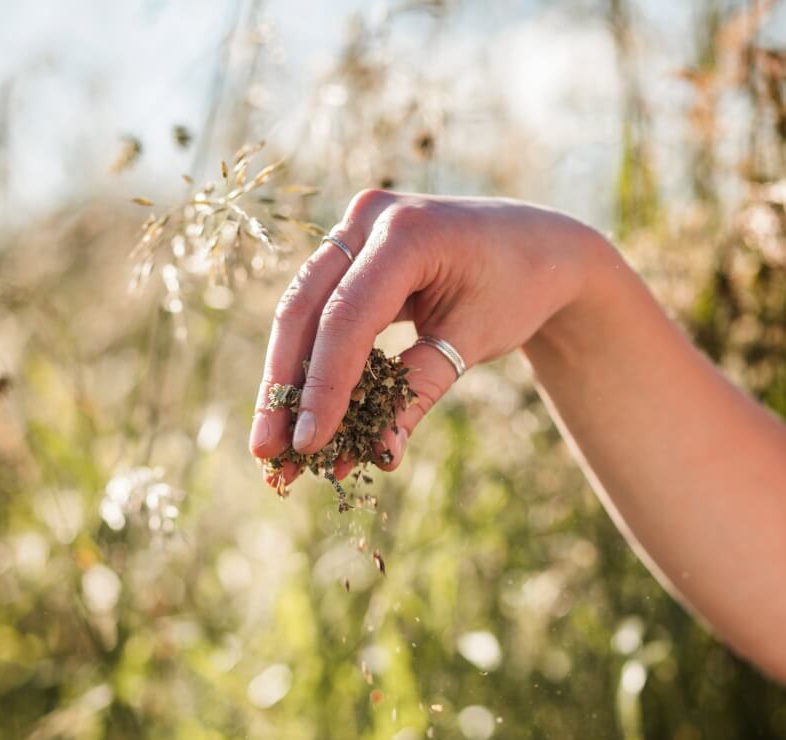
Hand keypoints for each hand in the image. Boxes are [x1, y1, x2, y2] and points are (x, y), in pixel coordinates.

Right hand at [249, 189, 595, 486]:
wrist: (537, 246)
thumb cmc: (515, 290)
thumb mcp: (471, 343)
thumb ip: (419, 394)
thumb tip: (377, 457)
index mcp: (407, 233)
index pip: (347, 320)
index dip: (323, 388)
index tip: (308, 446)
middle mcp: (369, 218)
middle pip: (305, 312)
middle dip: (284, 389)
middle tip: (267, 454)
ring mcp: (353, 228)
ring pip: (300, 313)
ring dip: (286, 383)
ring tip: (273, 449)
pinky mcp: (347, 249)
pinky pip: (318, 311)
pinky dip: (311, 365)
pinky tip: (301, 417)